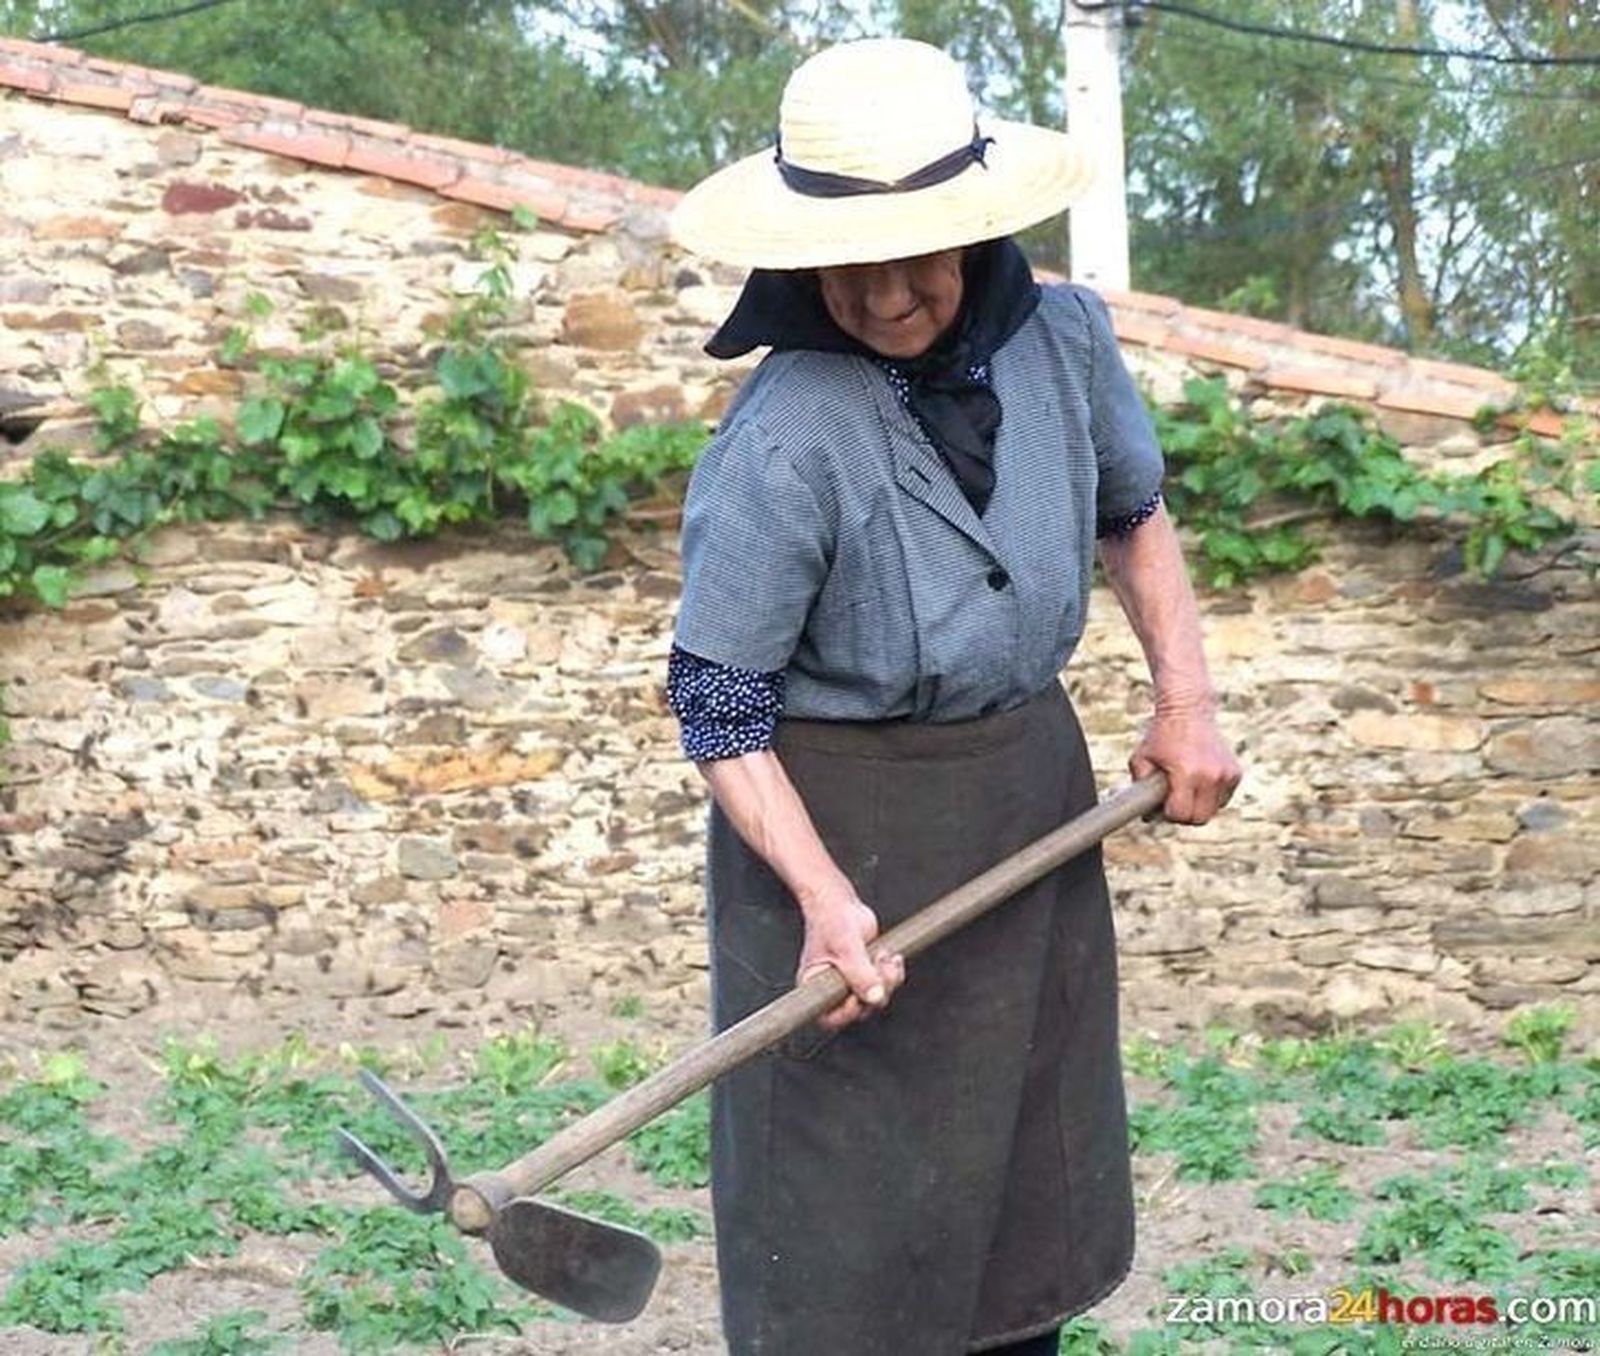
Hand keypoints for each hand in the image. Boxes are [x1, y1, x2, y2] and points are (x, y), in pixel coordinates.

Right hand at [795, 887, 905, 1031]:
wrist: (839, 902)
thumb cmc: (830, 921)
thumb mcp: (845, 948)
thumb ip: (860, 974)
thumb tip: (875, 996)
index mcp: (815, 987)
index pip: (830, 1018)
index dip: (848, 1011)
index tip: (858, 993)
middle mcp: (833, 989)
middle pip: (860, 1009)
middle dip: (875, 989)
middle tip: (877, 965)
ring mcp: (852, 982)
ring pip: (876, 998)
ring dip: (887, 979)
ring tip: (882, 956)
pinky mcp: (867, 973)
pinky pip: (886, 985)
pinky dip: (893, 973)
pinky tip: (890, 957)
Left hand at [1131, 703, 1241, 824]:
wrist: (1188, 710)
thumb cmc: (1162, 734)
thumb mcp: (1141, 758)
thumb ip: (1139, 787)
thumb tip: (1147, 816)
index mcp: (1187, 773)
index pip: (1180, 814)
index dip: (1168, 814)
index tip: (1161, 806)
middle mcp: (1211, 776)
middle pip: (1200, 818)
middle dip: (1184, 815)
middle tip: (1173, 802)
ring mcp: (1227, 775)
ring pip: (1214, 810)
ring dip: (1199, 806)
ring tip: (1185, 788)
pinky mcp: (1236, 773)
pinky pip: (1223, 799)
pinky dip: (1211, 796)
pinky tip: (1198, 781)